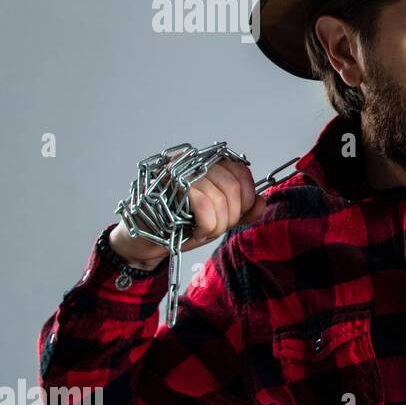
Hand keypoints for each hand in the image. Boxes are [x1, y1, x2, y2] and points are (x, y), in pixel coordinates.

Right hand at [108, 158, 267, 269]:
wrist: (143, 242)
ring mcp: (177, 171)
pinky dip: (206, 226)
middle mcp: (191, 162)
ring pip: (220, 198)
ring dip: (217, 225)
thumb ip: (242, 211)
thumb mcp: (218, 218)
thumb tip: (262, 201)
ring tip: (203, 231)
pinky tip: (196, 232)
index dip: (246, 195)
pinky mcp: (166, 185)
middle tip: (216, 227)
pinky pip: (204, 205)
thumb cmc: (179, 227)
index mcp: (204, 165)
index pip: (239, 170)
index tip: (238, 213)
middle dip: (231, 216)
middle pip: (232, 186)